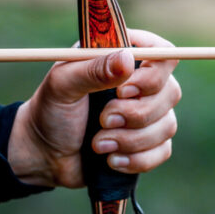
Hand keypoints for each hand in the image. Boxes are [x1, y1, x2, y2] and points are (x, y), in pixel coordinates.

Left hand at [8, 29, 181, 187]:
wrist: (44, 154)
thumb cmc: (50, 111)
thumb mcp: (62, 85)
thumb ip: (93, 70)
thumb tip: (128, 59)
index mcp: (122, 57)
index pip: (163, 53)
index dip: (152, 74)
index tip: (124, 91)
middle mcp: (141, 82)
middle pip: (170, 92)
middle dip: (134, 114)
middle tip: (102, 120)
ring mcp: (148, 113)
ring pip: (167, 125)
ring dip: (130, 140)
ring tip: (97, 144)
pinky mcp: (148, 143)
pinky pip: (162, 151)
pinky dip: (136, 159)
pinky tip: (110, 160)